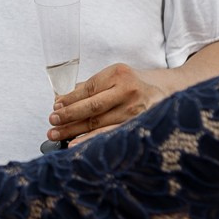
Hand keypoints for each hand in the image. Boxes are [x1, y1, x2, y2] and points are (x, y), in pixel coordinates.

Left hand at [47, 62, 176, 143]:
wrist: (166, 92)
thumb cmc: (134, 84)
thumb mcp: (114, 77)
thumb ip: (91, 87)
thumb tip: (62, 99)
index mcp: (119, 74)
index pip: (88, 88)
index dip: (69, 99)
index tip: (55, 106)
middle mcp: (128, 91)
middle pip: (92, 106)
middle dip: (69, 115)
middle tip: (52, 121)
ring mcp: (135, 110)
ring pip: (99, 123)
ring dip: (75, 130)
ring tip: (57, 135)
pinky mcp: (139, 125)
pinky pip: (111, 134)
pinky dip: (92, 140)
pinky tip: (77, 144)